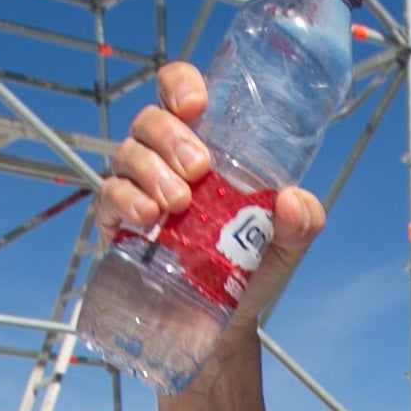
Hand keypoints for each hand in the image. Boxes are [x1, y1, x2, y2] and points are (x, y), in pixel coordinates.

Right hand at [95, 65, 326, 376]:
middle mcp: (165, 160)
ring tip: (179, 203)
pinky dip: (126, 201)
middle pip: (151, 121)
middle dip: (171, 136)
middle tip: (199, 169)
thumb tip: (293, 201)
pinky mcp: (116, 223)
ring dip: (151, 170)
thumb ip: (301, 223)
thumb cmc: (249, 269)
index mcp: (204, 146)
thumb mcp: (285, 245)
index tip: (196, 105)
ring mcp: (137, 189)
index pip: (181, 94)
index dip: (180, 85)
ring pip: (128, 154)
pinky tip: (148, 218)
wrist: (222, 324)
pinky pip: (108, 196)